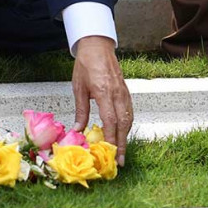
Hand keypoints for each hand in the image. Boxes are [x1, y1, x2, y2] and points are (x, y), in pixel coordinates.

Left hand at [71, 36, 131, 166]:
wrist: (97, 46)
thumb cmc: (86, 65)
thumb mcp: (79, 88)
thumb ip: (81, 110)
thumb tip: (78, 130)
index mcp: (104, 92)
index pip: (110, 121)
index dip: (111, 139)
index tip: (111, 154)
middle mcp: (117, 94)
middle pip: (123, 124)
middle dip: (121, 144)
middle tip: (119, 161)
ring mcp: (124, 92)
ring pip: (128, 119)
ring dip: (125, 137)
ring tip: (120, 151)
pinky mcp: (126, 91)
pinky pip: (129, 111)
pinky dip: (127, 125)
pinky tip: (122, 133)